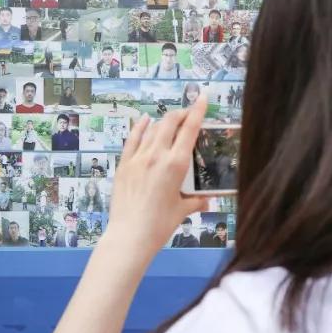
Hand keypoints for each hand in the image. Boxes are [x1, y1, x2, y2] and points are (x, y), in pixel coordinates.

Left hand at [105, 95, 211, 255]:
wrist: (129, 235)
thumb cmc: (160, 225)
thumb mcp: (182, 211)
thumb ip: (196, 202)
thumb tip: (208, 200)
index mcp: (176, 164)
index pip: (189, 129)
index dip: (197, 110)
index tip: (202, 98)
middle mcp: (156, 155)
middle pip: (169, 123)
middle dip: (181, 113)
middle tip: (188, 113)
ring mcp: (137, 158)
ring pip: (152, 129)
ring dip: (163, 121)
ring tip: (171, 120)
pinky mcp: (123, 165)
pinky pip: (132, 140)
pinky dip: (140, 127)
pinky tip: (144, 120)